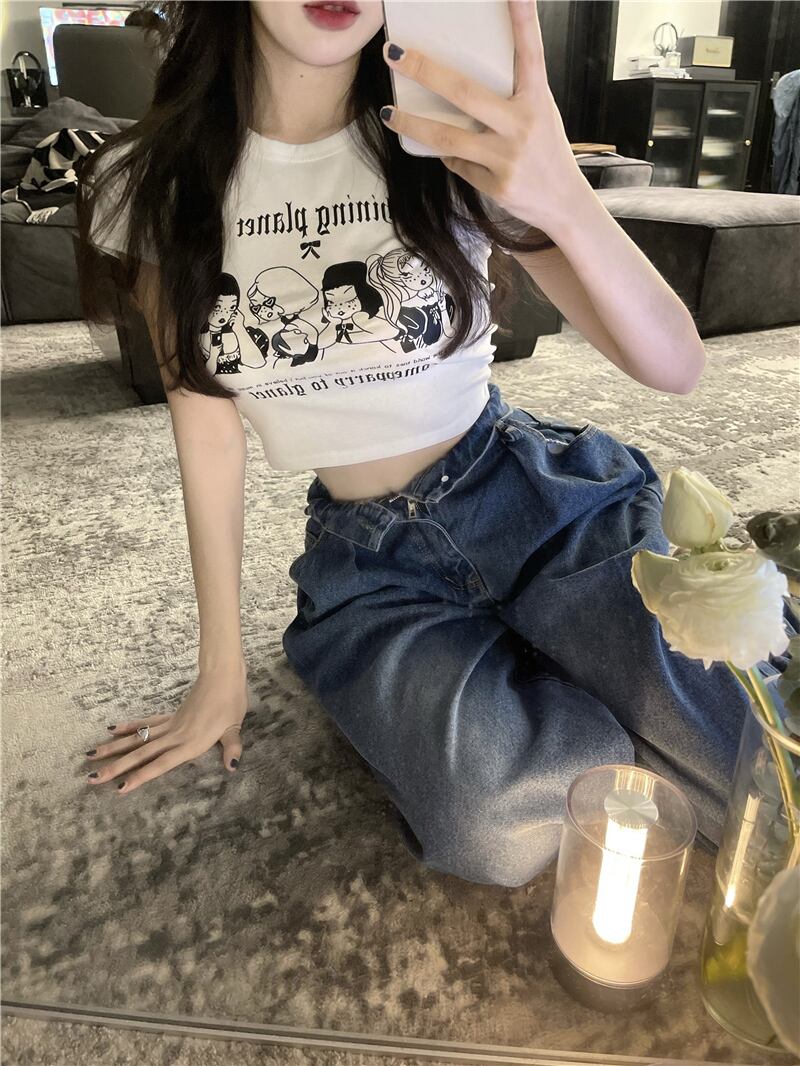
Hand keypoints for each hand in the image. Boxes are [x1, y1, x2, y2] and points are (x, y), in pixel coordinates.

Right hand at [84, 666, 247, 794]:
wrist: (222, 675)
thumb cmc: (231, 702)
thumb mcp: (234, 727)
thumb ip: (231, 748)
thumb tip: (232, 766)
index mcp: (190, 743)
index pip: (160, 764)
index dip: (140, 776)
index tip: (119, 788)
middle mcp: (175, 736)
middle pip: (140, 754)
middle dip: (115, 767)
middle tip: (91, 778)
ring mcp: (170, 725)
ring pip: (137, 738)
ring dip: (113, 747)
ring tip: (91, 755)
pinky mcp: (171, 716)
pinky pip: (146, 723)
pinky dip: (129, 727)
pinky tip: (112, 729)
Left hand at [379, 0, 586, 236]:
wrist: (565, 204)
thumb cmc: (546, 151)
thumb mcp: (539, 114)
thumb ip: (509, 97)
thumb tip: (459, 83)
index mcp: (537, 98)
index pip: (530, 51)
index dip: (523, 17)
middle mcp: (523, 124)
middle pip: (464, 92)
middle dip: (425, 71)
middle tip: (394, 54)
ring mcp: (508, 156)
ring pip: (448, 137)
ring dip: (412, 124)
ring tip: (388, 113)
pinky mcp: (497, 185)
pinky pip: (459, 165)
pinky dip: (449, 157)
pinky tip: (447, 153)